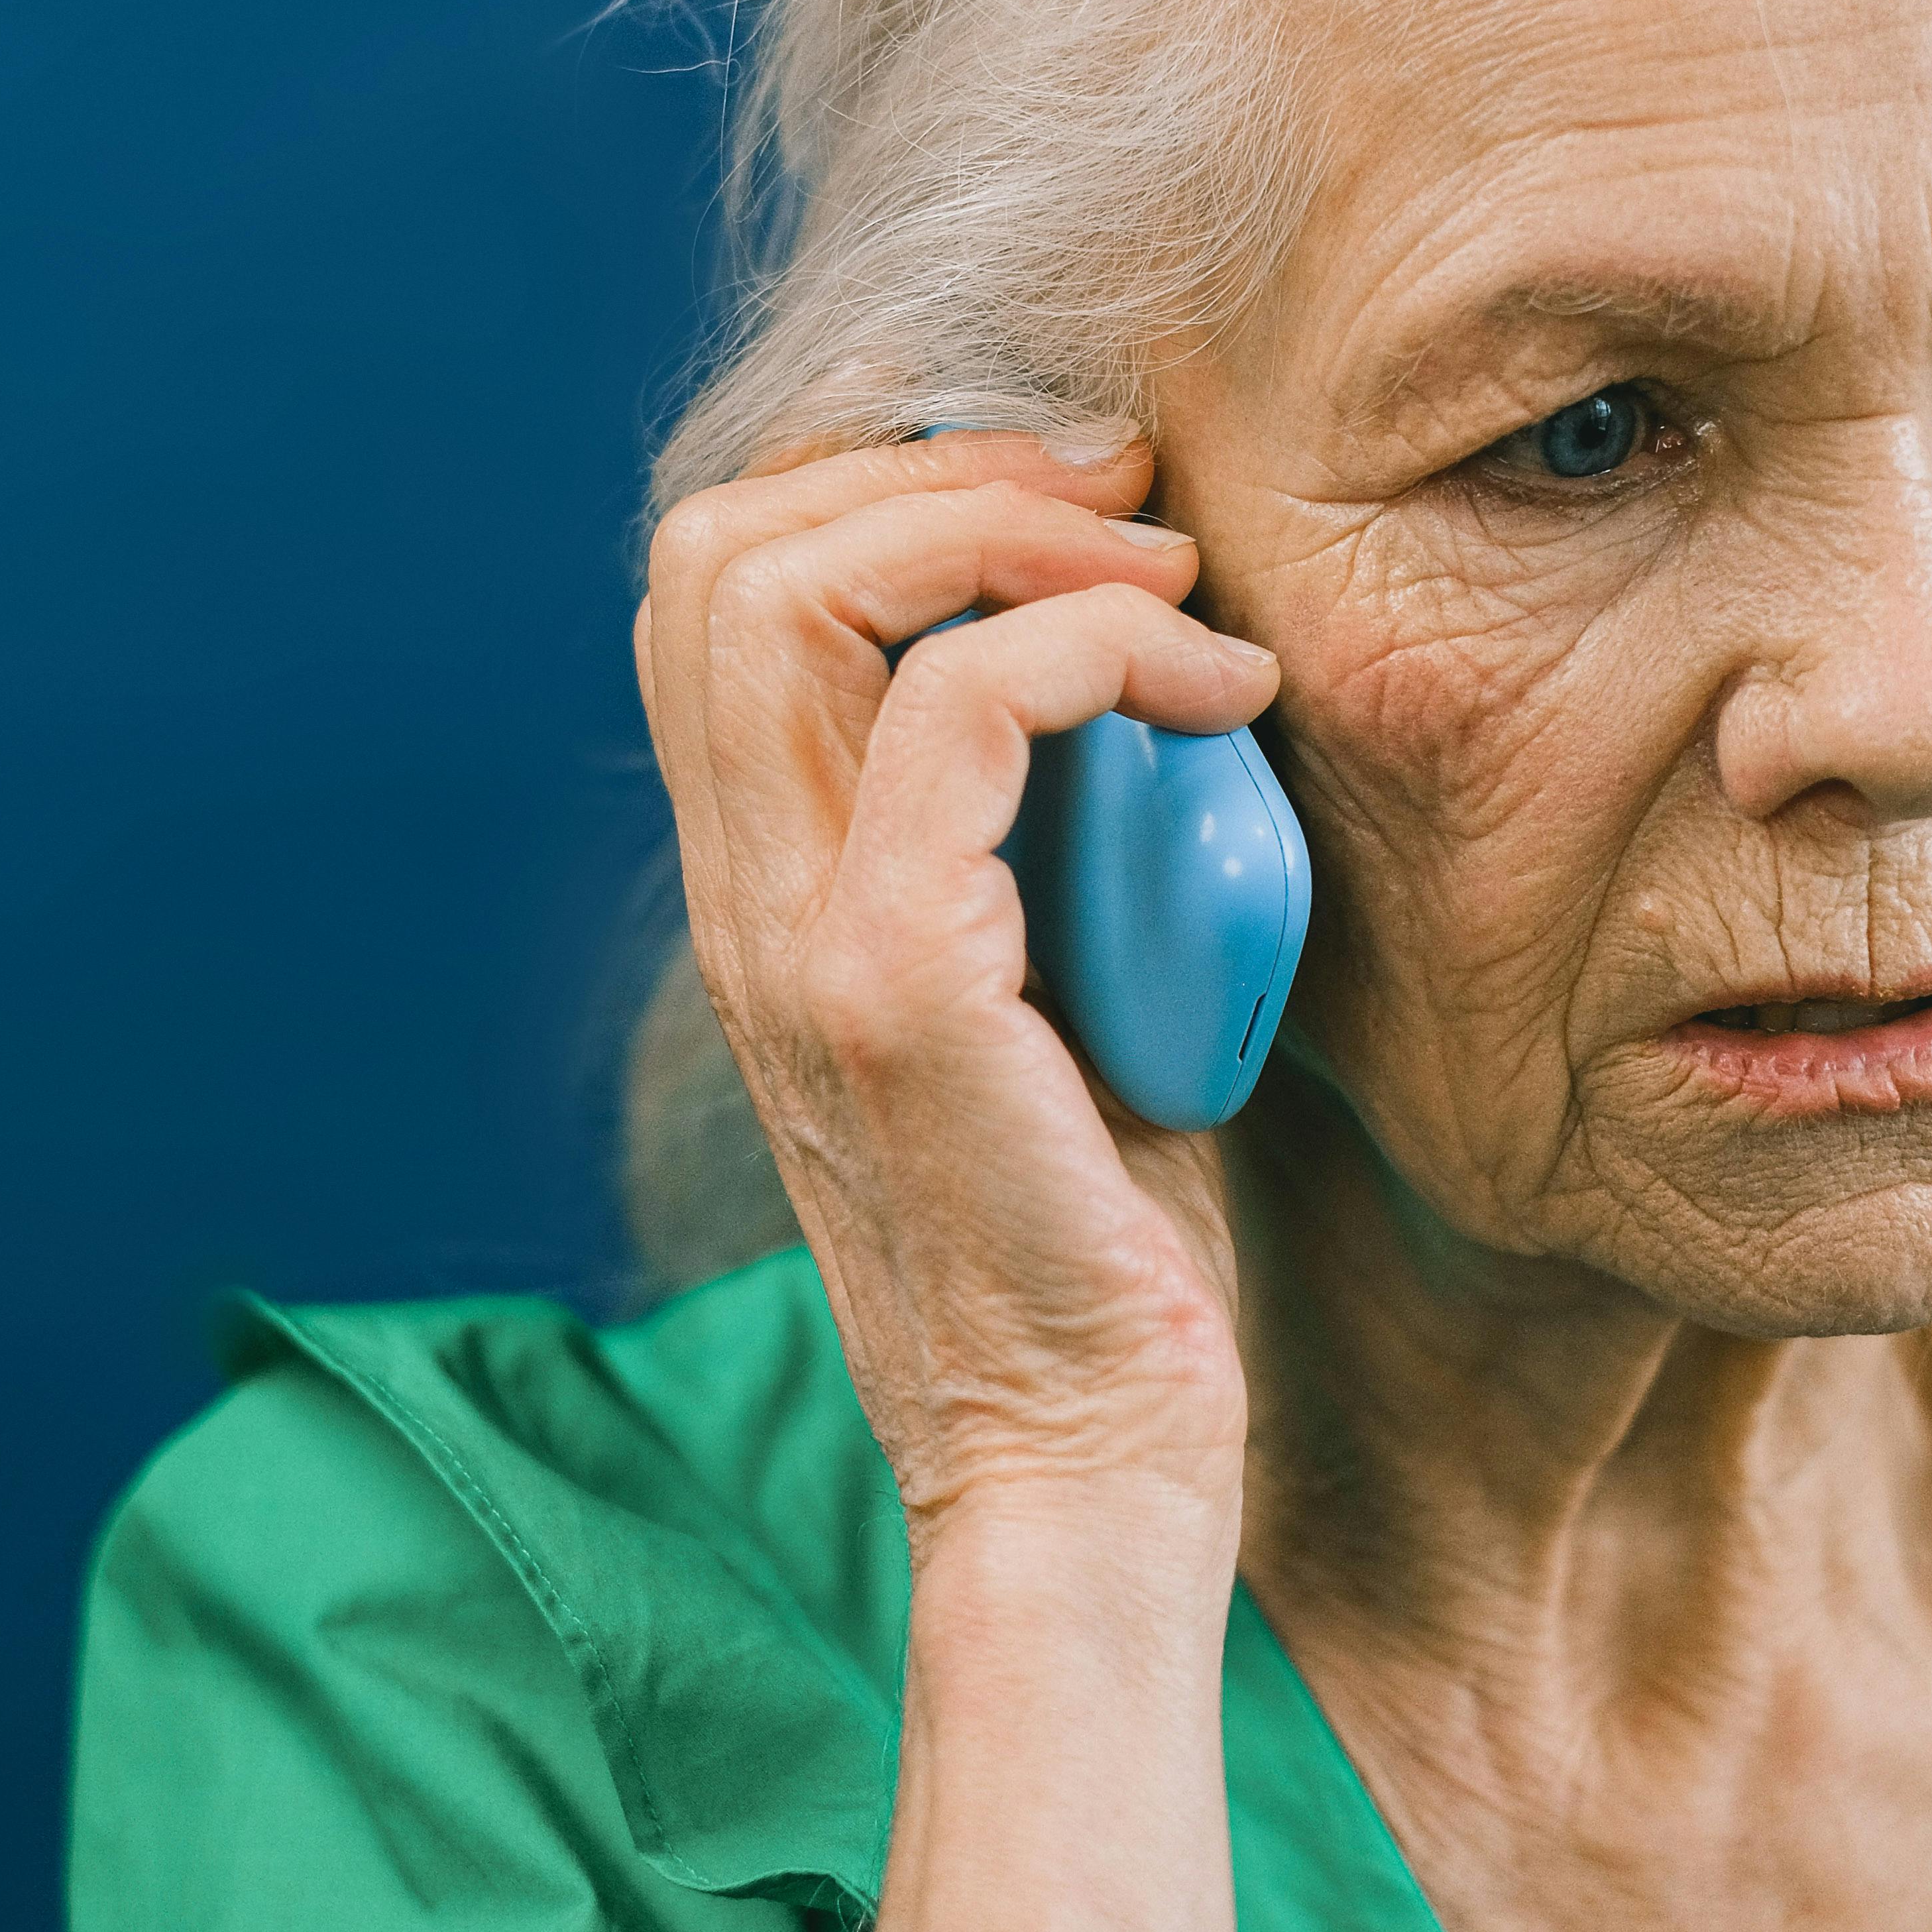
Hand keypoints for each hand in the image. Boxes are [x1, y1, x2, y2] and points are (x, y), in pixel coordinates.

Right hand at [634, 428, 1279, 1535]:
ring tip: (1166, 578)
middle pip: (713, 553)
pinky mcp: (891, 988)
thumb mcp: (1054, 987)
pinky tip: (1218, 698)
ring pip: (781, 587)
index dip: (877, 488)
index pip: (715, 593)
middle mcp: (744, 899)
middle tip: (1122, 501)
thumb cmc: (1107, 1242)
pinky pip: (958, 710)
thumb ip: (1035, 838)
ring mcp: (795, 940)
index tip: (1082, 508)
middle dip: (934, 465)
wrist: (1088, 1465)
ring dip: (1002, 524)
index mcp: (768, 890)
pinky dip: (1098, 646)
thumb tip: (1136, 669)